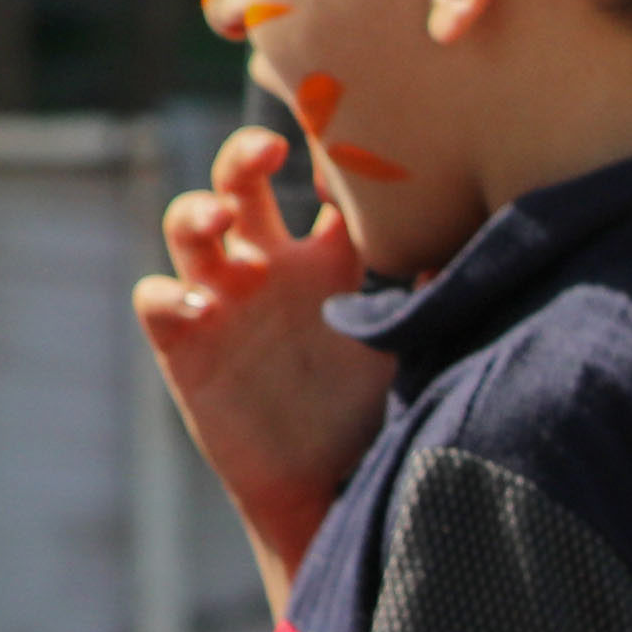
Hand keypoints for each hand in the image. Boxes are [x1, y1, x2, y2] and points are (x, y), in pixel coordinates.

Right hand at [137, 127, 393, 580]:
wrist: (328, 484)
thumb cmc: (373, 411)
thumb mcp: (407, 350)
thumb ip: (431, 301)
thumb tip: (475, 254)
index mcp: (331, 261)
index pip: (327, 191)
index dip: (335, 163)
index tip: (352, 152)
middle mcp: (271, 266)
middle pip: (240, 182)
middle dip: (243, 154)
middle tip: (269, 147)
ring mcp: (223, 298)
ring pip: (189, 225)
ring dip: (197, 211)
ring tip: (220, 219)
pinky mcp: (186, 342)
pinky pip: (156, 299)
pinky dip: (167, 293)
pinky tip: (198, 306)